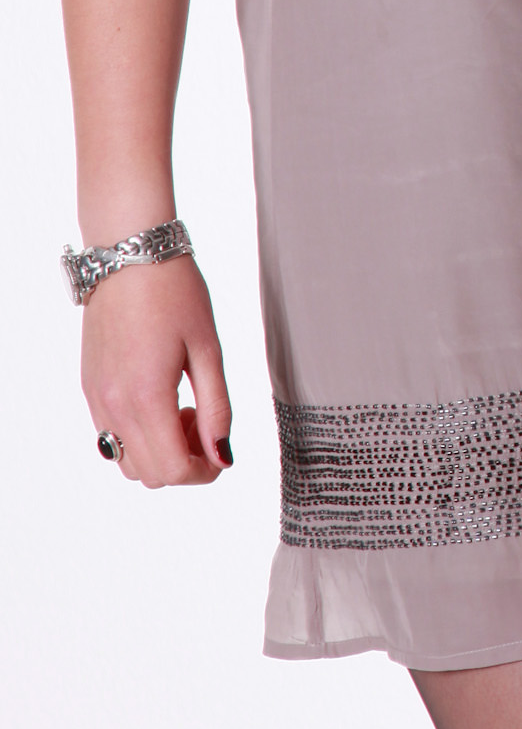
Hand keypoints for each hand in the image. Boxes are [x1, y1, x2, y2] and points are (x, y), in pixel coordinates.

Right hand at [82, 255, 233, 485]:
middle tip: (204, 421)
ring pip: (126, 462)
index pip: (173, 470)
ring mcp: (96, 399)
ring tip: (182, 410)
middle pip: (150, 475)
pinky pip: (111, 437)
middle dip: (184, 462)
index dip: (204, 471)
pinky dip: (138, 436)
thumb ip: (217, 407)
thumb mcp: (208, 348)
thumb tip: (224, 455)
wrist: (130, 254)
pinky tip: (159, 400)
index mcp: (146, 397)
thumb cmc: (175, 292)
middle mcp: (113, 405)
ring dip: (158, 452)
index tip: (222, 449)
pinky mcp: (90, 387)